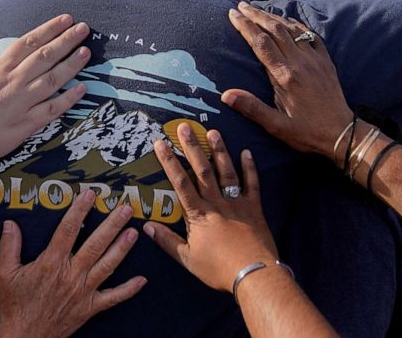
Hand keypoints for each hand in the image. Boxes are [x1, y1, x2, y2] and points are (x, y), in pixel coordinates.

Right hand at [0, 14, 90, 167]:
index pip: (29, 42)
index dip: (49, 29)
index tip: (66, 19)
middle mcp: (12, 83)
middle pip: (45, 56)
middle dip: (67, 40)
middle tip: (84, 28)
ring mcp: (20, 104)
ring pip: (53, 79)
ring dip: (72, 65)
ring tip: (87, 52)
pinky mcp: (24, 126)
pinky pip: (51, 110)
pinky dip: (68, 99)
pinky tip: (82, 89)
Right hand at [0, 190, 145, 336]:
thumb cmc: (15, 305)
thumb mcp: (5, 274)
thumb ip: (9, 247)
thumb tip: (9, 222)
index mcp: (50, 263)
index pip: (67, 230)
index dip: (79, 210)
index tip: (90, 194)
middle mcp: (71, 275)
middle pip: (95, 244)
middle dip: (112, 225)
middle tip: (125, 208)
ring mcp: (83, 292)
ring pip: (107, 266)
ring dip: (122, 248)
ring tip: (134, 232)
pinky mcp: (90, 308)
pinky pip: (113, 298)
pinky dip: (128, 289)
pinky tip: (142, 280)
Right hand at [143, 124, 278, 292]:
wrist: (253, 274)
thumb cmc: (218, 269)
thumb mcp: (187, 258)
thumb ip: (167, 241)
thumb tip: (146, 226)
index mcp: (198, 214)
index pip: (180, 182)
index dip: (169, 161)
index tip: (161, 143)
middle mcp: (216, 203)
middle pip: (202, 170)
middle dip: (192, 147)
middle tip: (185, 127)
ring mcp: (237, 203)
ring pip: (226, 172)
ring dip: (219, 151)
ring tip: (213, 131)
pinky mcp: (255, 208)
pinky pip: (253, 184)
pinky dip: (250, 167)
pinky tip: (246, 151)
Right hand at [221, 2, 352, 161]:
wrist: (342, 134)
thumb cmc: (307, 132)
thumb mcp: (276, 126)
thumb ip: (252, 108)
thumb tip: (226, 95)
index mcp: (285, 76)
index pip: (261, 43)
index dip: (245, 26)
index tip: (233, 14)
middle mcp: (300, 62)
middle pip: (275, 29)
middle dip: (256, 15)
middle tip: (240, 6)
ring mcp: (315, 59)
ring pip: (292, 29)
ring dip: (274, 17)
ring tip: (259, 10)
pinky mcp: (326, 61)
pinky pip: (311, 35)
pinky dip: (297, 24)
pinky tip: (289, 21)